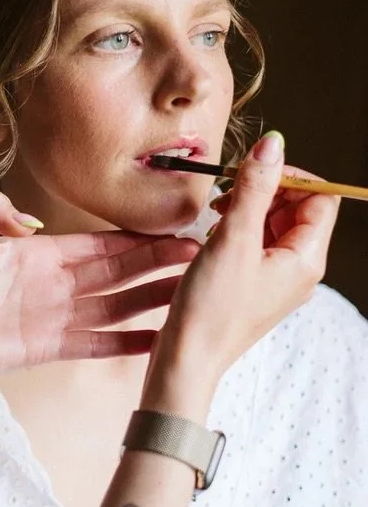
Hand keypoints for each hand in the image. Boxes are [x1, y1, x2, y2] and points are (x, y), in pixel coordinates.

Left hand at [0, 191, 198, 395]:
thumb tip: (31, 217)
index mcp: (39, 252)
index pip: (101, 242)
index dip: (138, 237)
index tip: (174, 228)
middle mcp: (54, 283)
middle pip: (119, 271)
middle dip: (160, 263)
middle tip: (203, 255)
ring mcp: (53, 317)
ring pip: (116, 306)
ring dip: (154, 299)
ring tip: (195, 293)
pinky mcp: (46, 349)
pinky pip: (95, 344)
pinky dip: (128, 343)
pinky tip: (160, 339)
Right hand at [145, 132, 338, 407]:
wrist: (186, 361)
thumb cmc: (210, 310)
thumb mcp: (232, 240)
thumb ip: (254, 188)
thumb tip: (273, 145)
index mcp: (306, 260)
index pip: (321, 198)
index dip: (290, 176)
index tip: (253, 171)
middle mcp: (298, 271)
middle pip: (299, 209)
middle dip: (266, 190)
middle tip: (228, 190)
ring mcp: (277, 281)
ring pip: (274, 225)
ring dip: (249, 209)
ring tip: (217, 214)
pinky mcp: (254, 287)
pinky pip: (257, 245)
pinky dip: (238, 231)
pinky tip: (213, 235)